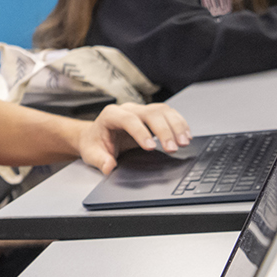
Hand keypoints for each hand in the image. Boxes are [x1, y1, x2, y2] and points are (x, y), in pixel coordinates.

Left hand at [76, 102, 192, 172]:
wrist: (95, 136)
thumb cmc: (94, 143)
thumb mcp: (91, 154)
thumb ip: (100, 160)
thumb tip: (109, 167)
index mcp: (111, 115)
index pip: (128, 119)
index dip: (141, 132)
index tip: (151, 148)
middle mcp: (128, 109)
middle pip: (150, 113)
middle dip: (164, 130)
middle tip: (172, 149)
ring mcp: (141, 110)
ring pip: (163, 111)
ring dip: (176, 126)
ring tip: (184, 143)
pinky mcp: (151, 116)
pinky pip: (169, 115)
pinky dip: (179, 124)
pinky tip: (186, 136)